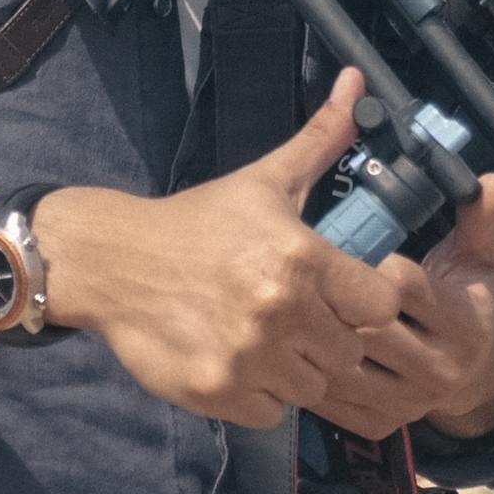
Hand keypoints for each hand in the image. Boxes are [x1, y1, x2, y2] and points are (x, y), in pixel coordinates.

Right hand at [44, 73, 414, 427]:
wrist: (112, 262)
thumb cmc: (197, 222)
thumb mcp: (263, 179)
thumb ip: (322, 139)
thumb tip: (359, 82)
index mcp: (299, 258)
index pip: (380, 303)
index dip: (366, 299)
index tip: (342, 291)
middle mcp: (279, 312)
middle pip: (349, 350)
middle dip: (330, 335)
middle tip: (298, 314)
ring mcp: (248, 357)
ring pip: (312, 385)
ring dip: (297, 367)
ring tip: (267, 336)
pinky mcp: (217, 392)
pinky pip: (271, 412)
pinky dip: (261, 393)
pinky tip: (240, 359)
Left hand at [319, 174, 493, 441]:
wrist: (476, 369)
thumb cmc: (467, 295)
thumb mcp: (481, 257)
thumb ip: (480, 219)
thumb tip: (493, 181)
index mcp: (463, 323)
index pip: (401, 287)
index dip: (370, 265)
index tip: (351, 251)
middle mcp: (439, 370)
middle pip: (366, 329)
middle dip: (334, 300)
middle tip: (306, 275)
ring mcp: (410, 404)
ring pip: (342, 367)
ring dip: (312, 337)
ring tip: (293, 307)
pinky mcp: (383, 425)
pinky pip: (331, 401)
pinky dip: (306, 372)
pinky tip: (294, 345)